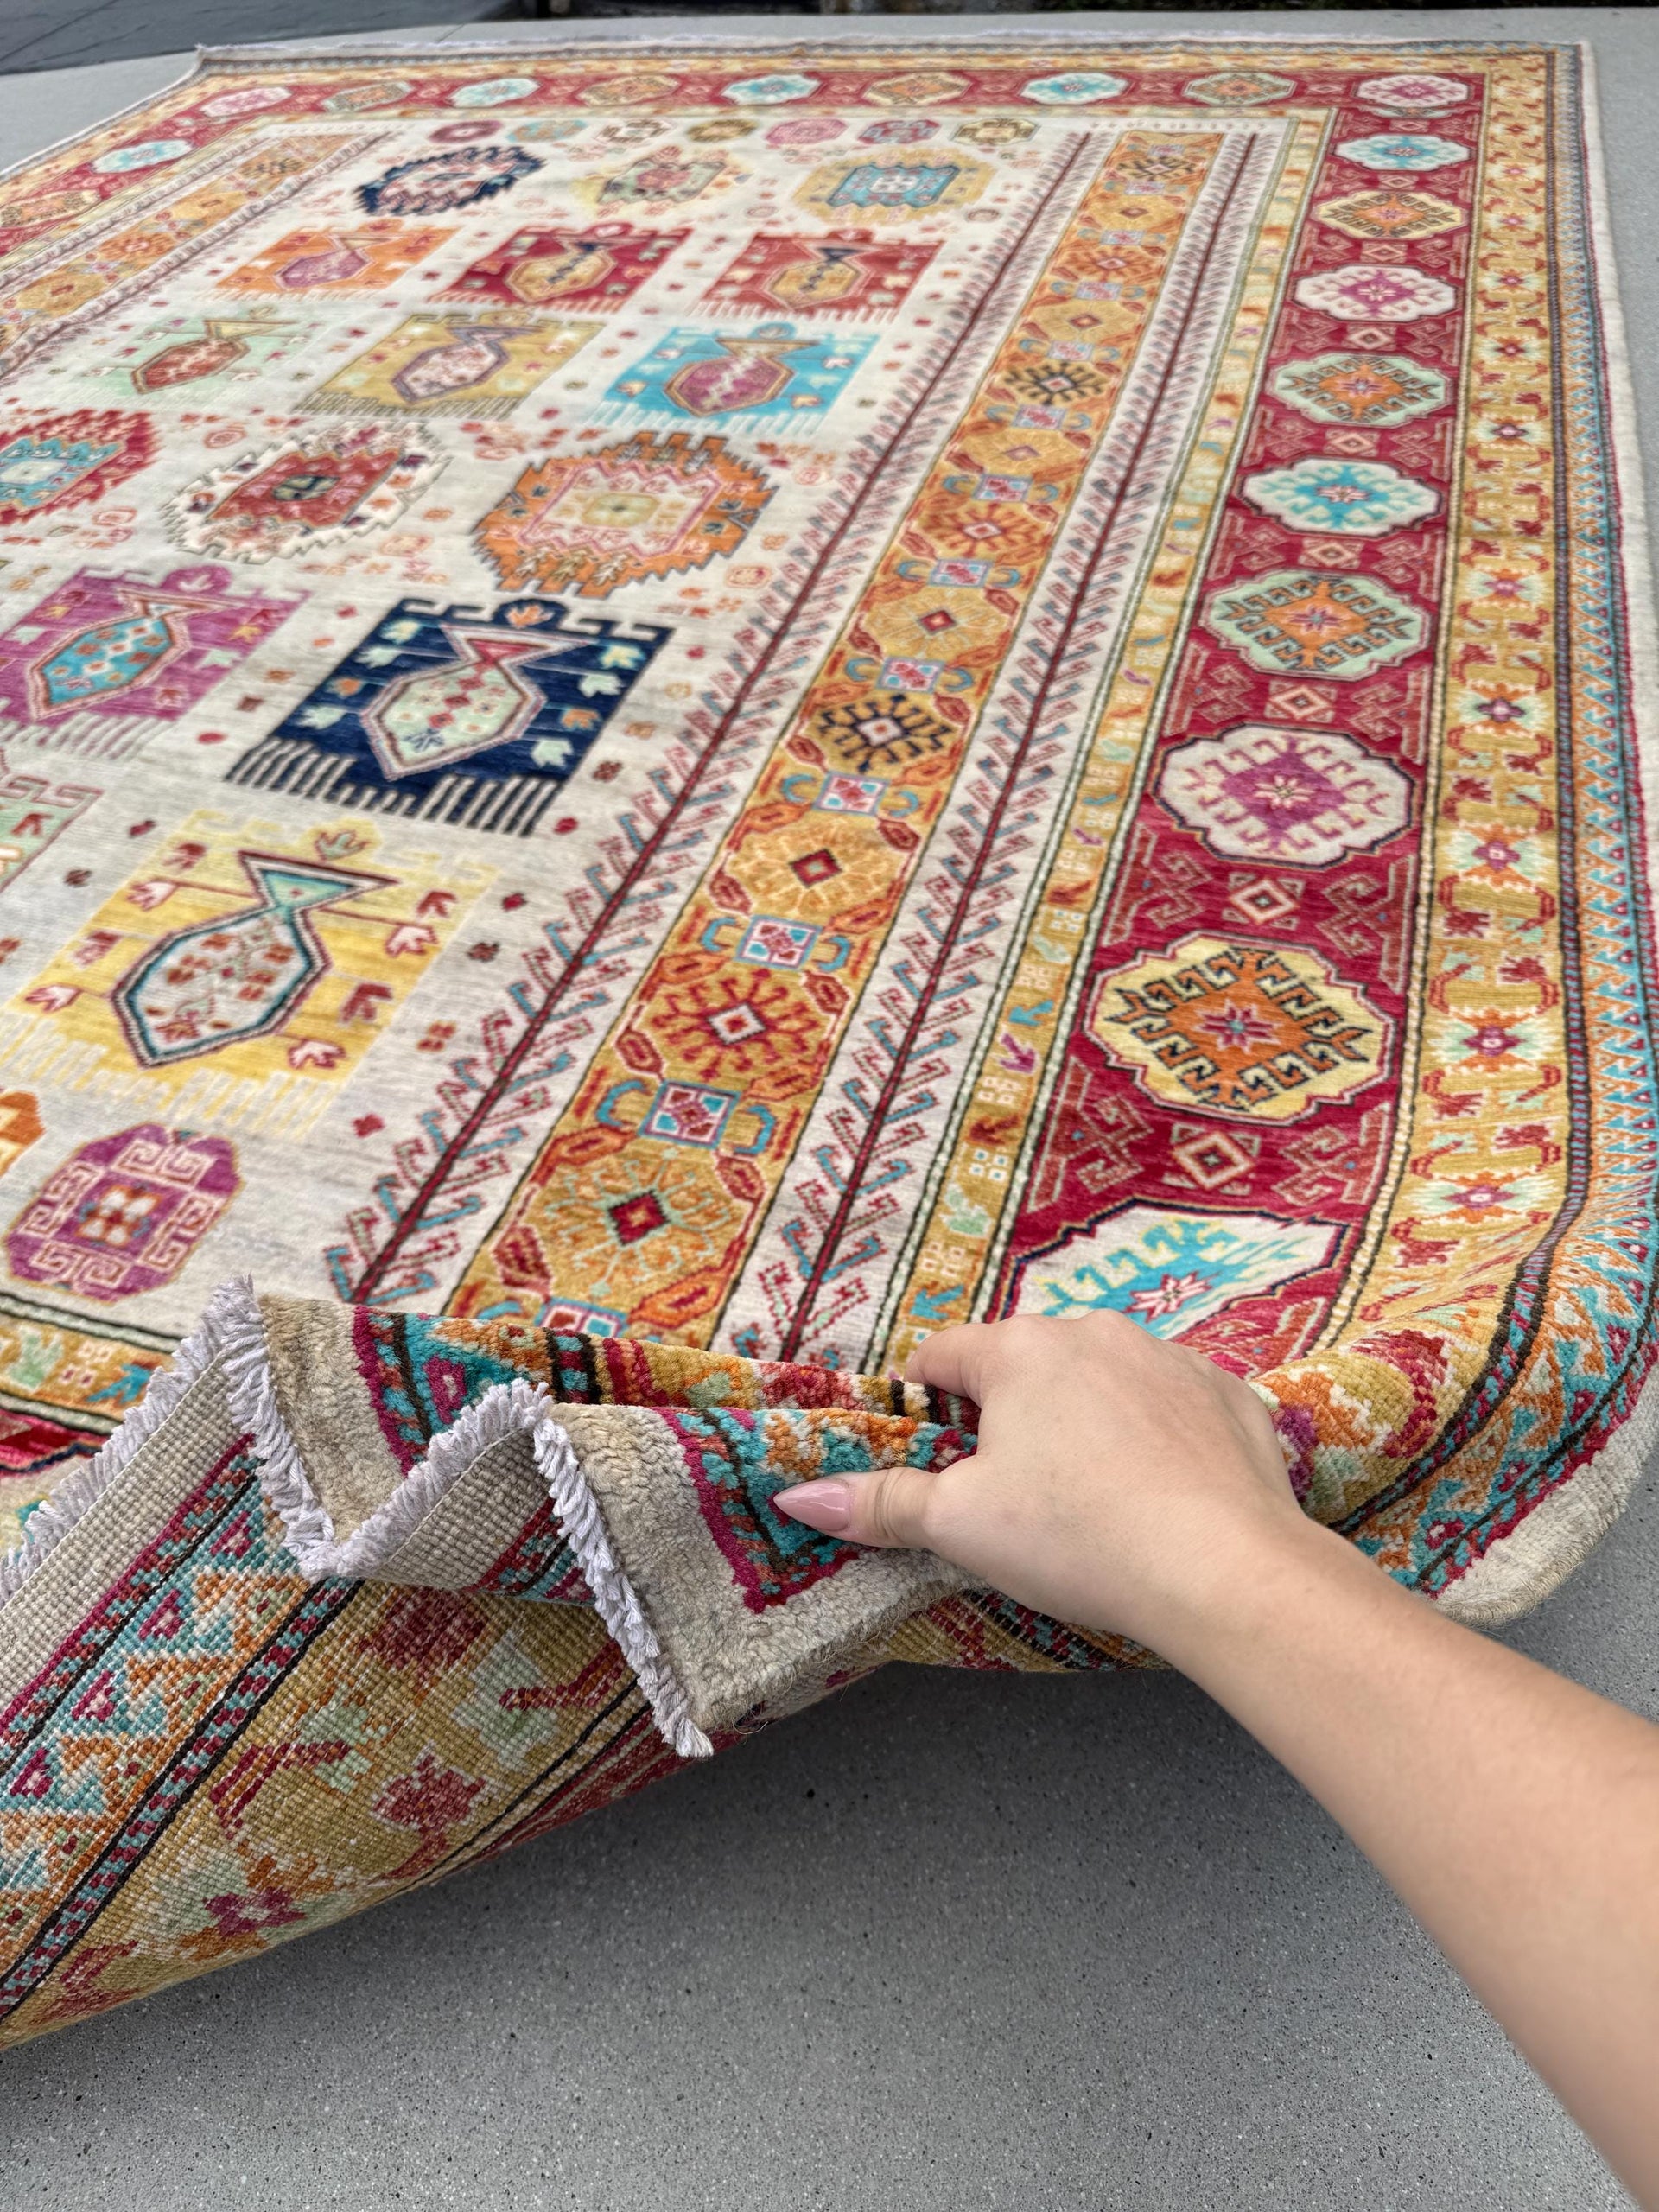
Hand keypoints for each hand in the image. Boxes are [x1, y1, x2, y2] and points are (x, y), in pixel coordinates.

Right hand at [773, 1311, 1324, 1660]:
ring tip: (1091, 1500)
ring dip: (1086, 1422)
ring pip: (1104, 1381)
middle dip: (1009, 1416)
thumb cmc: (1076, 1536)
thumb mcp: (962, 1525)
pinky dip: (1159, 1440)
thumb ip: (881, 1504)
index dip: (923, 1403)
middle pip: (1027, 1365)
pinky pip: (1175, 1408)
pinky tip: (1161, 1498)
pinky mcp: (1232, 1396)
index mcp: (1022, 1349)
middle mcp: (1097, 1332)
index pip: (944, 1355)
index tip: (929, 1455)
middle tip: (1010, 1493)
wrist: (1226, 1567)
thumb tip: (796, 1494)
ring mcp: (1172, 1358)